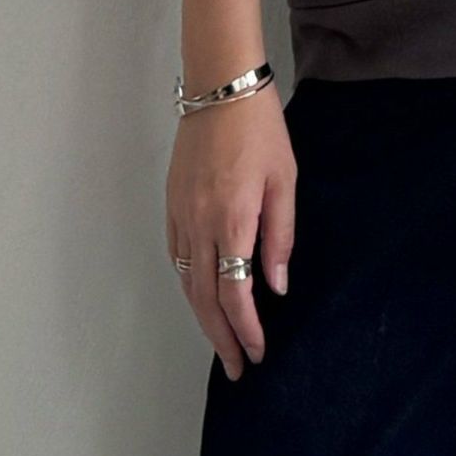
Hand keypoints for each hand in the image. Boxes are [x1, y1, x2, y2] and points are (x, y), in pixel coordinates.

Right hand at [166, 84, 296, 378]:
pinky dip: (188, 284)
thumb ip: (280, 235)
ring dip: (202, 316)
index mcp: (232, 220)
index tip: (257, 352)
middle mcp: (200, 224)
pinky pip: (177, 256)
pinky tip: (201, 294)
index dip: (245, 329)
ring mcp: (180, 214)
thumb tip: (276, 284)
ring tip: (222, 340)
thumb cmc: (259, 130)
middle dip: (221, 337)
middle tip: (237, 366)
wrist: (221, 89)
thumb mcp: (284, 180)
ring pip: (186, 281)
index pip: (234, 293)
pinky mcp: (172, 203)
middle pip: (204, 298)